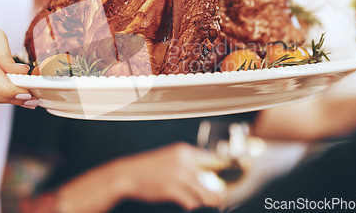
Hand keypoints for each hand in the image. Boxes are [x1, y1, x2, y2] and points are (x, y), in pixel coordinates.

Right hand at [22, 143, 222, 212]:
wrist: (126, 175)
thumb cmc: (148, 169)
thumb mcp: (168, 160)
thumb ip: (187, 165)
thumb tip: (206, 177)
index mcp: (183, 151)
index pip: (212, 159)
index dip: (223, 171)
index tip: (229, 181)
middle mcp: (184, 160)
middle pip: (212, 179)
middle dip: (216, 191)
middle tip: (220, 199)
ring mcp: (178, 174)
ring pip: (204, 193)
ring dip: (205, 200)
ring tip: (207, 203)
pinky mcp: (172, 189)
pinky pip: (191, 201)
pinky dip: (191, 205)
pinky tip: (186, 204)